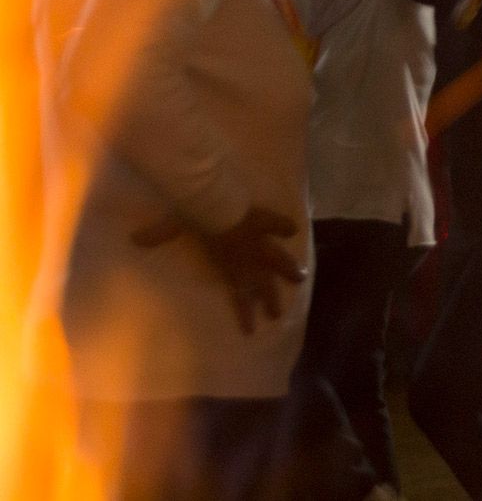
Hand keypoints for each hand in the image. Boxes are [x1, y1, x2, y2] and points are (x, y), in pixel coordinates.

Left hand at [133, 206, 304, 334]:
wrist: (213, 196)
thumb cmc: (192, 214)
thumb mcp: (172, 226)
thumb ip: (157, 234)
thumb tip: (134, 240)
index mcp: (227, 263)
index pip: (239, 294)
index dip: (245, 313)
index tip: (250, 331)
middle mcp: (246, 256)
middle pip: (262, 281)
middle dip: (270, 298)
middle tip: (278, 313)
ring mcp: (257, 238)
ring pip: (277, 258)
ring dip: (288, 269)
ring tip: (302, 278)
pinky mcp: (263, 219)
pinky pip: (277, 224)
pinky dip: (284, 227)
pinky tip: (295, 230)